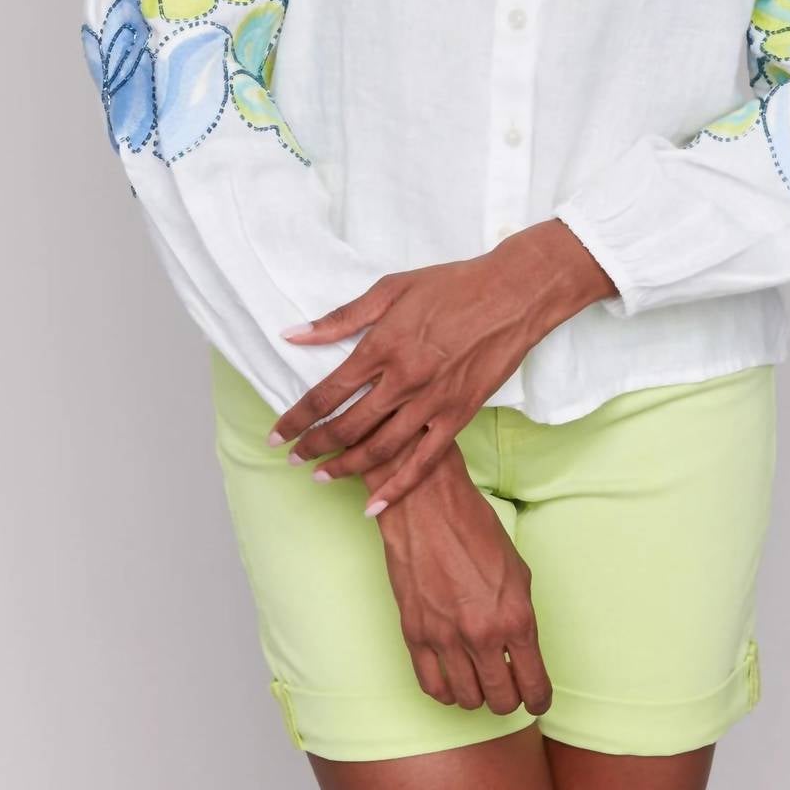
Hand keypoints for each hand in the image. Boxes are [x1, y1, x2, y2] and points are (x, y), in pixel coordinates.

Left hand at [270, 220, 614, 510]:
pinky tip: (375, 504)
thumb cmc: (451, 285)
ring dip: (346, 468)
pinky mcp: (459, 415)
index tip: (277, 434)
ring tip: (322, 477)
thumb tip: (293, 335)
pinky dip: (398, 486)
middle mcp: (403, 379)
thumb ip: (341, 318)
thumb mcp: (390, 289)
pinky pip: (424, 461)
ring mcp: (432, 401)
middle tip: (293, 458)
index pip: (326, 393)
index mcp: (382, 346)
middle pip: (346, 426)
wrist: (511, 295)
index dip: (297, 418)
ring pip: (380, 450)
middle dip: (314, 447)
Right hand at [370, 440, 551, 715]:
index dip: (539, 699)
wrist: (428, 506)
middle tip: (508, 686)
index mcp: (516, 618)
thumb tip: (521, 651)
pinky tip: (453, 679)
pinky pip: (432, 686)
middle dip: (509, 699)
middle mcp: (483, 634)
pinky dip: (446, 691)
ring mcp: (445, 638)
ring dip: (478, 695)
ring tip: (479, 678)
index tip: (537, 700)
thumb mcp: (517, 571)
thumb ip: (521, 616)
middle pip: (501, 700)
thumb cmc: (476, 529)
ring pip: (467, 700)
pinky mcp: (414, 634)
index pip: (534, 685)